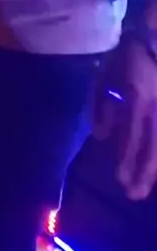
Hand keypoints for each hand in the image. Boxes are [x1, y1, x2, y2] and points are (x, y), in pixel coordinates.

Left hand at [94, 37, 156, 199]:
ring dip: (155, 167)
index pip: (132, 136)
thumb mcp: (107, 75)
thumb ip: (102, 104)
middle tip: (134, 195)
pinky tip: (156, 166)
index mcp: (138, 99)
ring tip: (146, 186)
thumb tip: (100, 136)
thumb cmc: (128, 55)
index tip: (120, 181)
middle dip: (144, 173)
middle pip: (153, 147)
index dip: (126, 159)